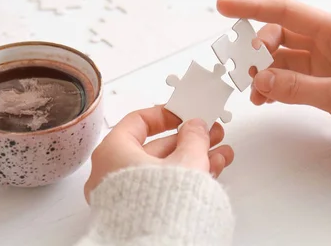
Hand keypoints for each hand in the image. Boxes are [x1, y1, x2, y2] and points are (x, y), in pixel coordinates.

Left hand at [84, 106, 234, 202]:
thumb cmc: (158, 208)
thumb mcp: (186, 160)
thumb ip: (193, 137)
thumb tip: (194, 128)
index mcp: (112, 152)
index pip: (137, 121)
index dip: (165, 115)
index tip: (184, 114)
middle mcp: (111, 174)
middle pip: (154, 148)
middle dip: (188, 140)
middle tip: (208, 134)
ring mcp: (123, 197)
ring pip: (162, 170)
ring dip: (193, 158)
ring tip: (218, 154)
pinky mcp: (136, 215)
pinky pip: (162, 189)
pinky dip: (185, 179)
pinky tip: (210, 172)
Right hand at [217, 0, 330, 162]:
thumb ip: (297, 87)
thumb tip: (260, 80)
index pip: (285, 12)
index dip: (251, 7)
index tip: (223, 6)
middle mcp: (328, 40)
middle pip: (279, 34)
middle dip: (257, 51)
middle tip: (245, 73)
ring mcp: (325, 59)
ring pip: (281, 56)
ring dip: (264, 72)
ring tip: (255, 94)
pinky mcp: (323, 77)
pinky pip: (289, 74)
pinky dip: (275, 84)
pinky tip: (266, 98)